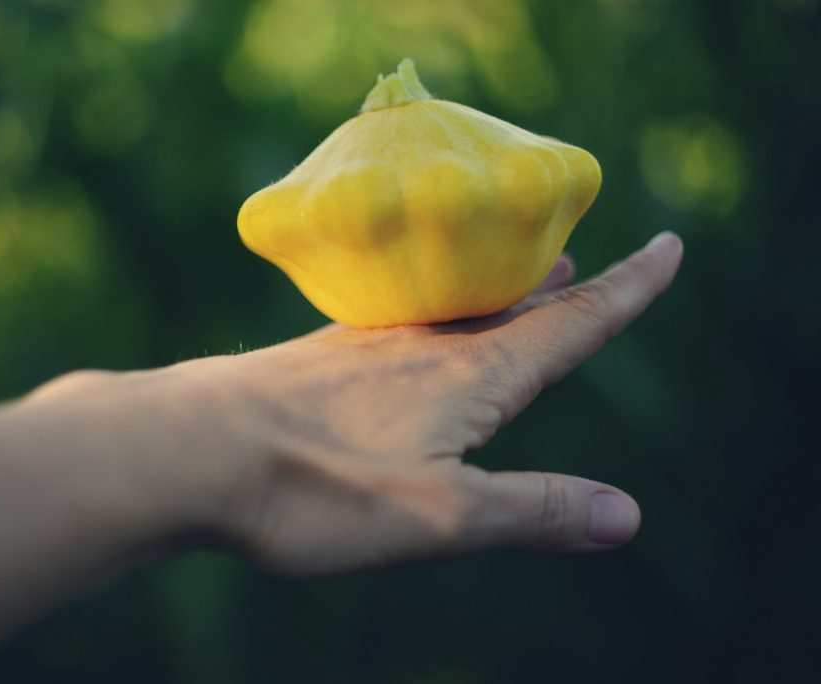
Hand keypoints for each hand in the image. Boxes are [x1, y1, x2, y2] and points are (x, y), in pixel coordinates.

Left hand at [186, 232, 682, 575]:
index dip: (626, 291)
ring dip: (498, 299)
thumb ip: (531, 510)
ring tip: (524, 282)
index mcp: (468, 376)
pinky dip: (431, 319)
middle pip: (514, 311)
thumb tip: (626, 515)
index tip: (667, 249)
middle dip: (565, 291)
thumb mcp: (438, 516)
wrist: (189, 449)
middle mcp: (422, 345)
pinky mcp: (319, 360)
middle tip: (593, 263)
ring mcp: (366, 346)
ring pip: (453, 314)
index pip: (570, 326)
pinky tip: (407, 331)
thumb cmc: (314, 486)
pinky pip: (396, 328)